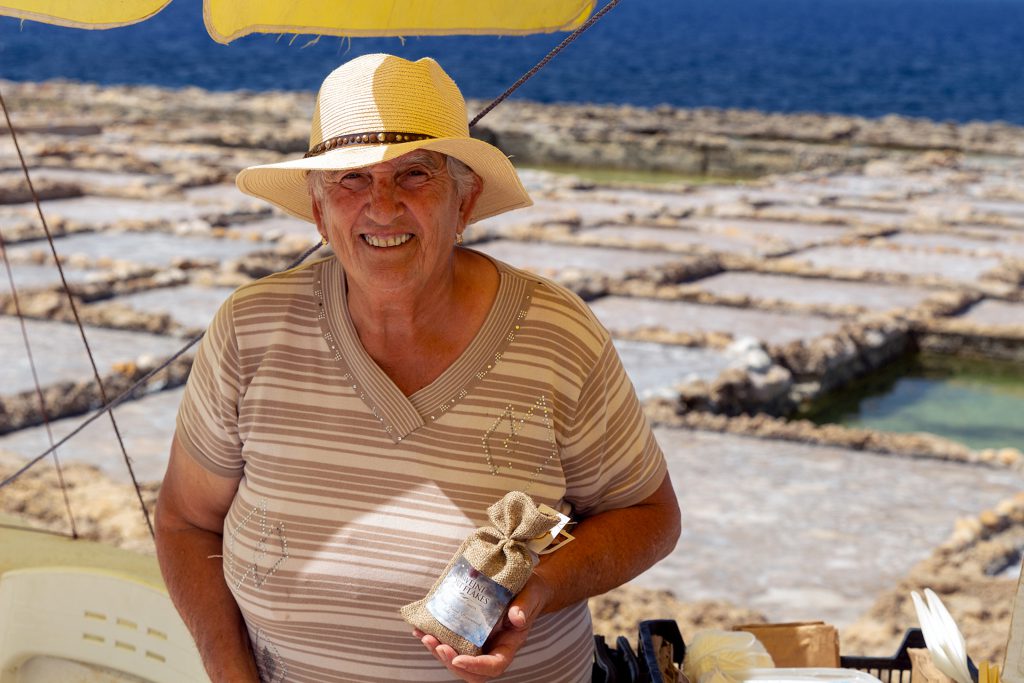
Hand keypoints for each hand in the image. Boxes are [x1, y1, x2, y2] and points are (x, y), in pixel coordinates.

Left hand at [414, 574, 552, 681]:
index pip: (493, 666)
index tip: (459, 659)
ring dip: (438, 651)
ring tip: (424, 636)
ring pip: (457, 658)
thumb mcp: (530, 596)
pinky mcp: (468, 632)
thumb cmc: (529, 593)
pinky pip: (450, 642)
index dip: (475, 667)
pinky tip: (420, 629)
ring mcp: (479, 642)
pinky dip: (434, 638)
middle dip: (451, 661)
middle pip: (471, 670)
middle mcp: (492, 648)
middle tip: (437, 644)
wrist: (525, 587)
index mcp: (509, 645)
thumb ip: (524, 608)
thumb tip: (516, 618)